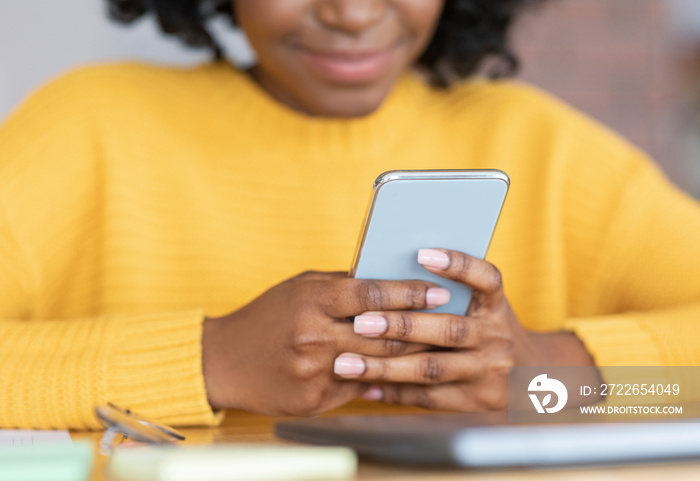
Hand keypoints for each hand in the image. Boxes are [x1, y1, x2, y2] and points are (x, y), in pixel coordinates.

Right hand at [201, 271, 449, 415]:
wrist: (225, 361)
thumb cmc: (268, 316)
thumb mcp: (301, 287)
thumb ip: (343, 285)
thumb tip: (390, 280)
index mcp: (312, 300)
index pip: (373, 294)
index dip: (410, 292)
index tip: (439, 291)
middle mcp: (314, 336)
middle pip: (384, 334)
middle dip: (423, 327)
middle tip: (453, 321)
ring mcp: (315, 372)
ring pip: (379, 364)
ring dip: (412, 355)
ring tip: (439, 346)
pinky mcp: (315, 400)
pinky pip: (361, 387)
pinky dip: (384, 378)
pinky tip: (406, 371)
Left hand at [333, 249, 594, 410]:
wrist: (532, 376)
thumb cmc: (487, 328)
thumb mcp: (482, 305)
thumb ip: (450, 292)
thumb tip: (388, 274)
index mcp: (496, 306)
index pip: (486, 279)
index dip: (458, 265)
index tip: (423, 254)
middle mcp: (497, 337)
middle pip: (448, 330)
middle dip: (400, 325)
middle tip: (360, 322)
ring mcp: (489, 372)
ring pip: (432, 369)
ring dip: (385, 366)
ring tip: (346, 364)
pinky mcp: (476, 401)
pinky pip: (429, 398)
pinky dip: (394, 391)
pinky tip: (364, 386)